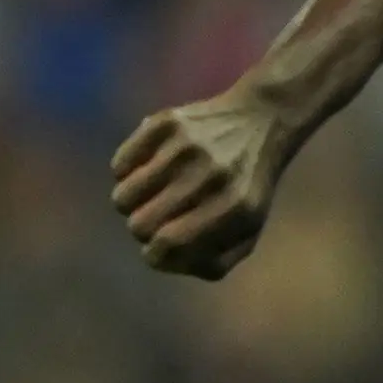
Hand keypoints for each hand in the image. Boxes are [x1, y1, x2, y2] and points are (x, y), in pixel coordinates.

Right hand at [111, 89, 295, 278]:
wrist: (263, 120)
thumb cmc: (249, 184)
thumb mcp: (249, 226)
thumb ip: (216, 259)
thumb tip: (169, 263)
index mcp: (237, 208)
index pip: (171, 245)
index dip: (155, 256)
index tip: (157, 249)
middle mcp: (212, 176)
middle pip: (140, 225)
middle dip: (143, 230)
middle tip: (157, 218)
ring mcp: (187, 147)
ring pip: (123, 197)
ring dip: (131, 203)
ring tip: (151, 194)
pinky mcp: (166, 123)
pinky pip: (119, 164)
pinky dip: (126, 173)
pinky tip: (149, 168)